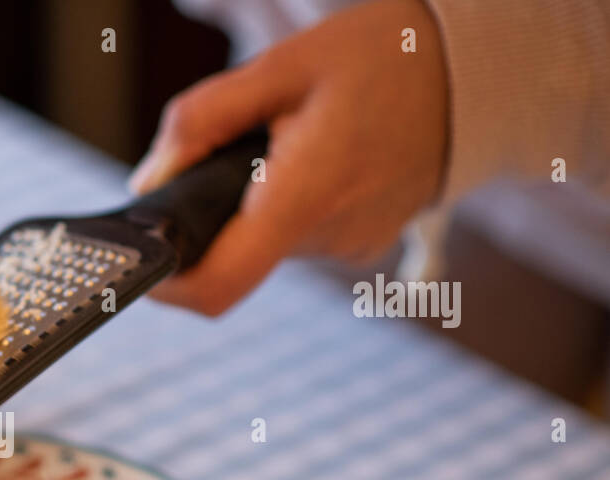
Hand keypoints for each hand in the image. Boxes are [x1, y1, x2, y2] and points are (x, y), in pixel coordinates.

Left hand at [129, 0, 448, 315]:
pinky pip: (296, 237)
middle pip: (233, 256)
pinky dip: (282, 207)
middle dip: (209, 216)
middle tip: (220, 156)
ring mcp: (348, 248)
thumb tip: (149, 181)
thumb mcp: (280, 65)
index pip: (219, 283)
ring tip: (280, 144)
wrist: (476, 72)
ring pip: (263, 244)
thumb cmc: (380, 57)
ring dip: (248, 206)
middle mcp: (328, 237)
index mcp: (305, 196)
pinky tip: (307, 159)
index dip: (168, 286)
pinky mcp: (360, 245)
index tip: (140, 263)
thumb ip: (201, 122)